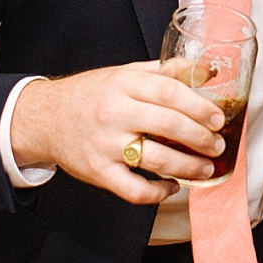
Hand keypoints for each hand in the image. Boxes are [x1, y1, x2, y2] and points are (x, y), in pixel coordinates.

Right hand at [11, 62, 225, 201]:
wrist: (45, 118)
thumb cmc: (89, 96)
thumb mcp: (123, 73)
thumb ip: (162, 71)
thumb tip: (203, 70)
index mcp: (122, 84)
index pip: (169, 92)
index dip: (199, 106)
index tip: (218, 118)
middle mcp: (114, 112)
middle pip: (168, 125)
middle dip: (200, 138)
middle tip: (217, 145)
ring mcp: (105, 144)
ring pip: (156, 159)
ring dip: (188, 167)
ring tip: (205, 168)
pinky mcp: (99, 171)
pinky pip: (135, 190)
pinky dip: (159, 192)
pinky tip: (172, 187)